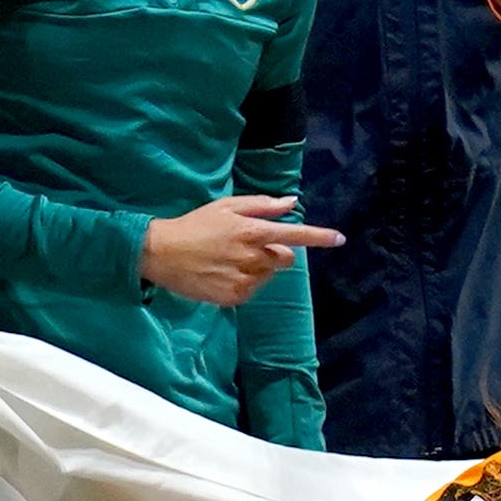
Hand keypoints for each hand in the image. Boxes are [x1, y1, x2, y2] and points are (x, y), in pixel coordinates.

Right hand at [141, 191, 340, 306]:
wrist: (161, 253)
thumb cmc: (195, 225)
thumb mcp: (227, 206)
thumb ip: (262, 205)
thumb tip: (292, 202)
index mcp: (253, 232)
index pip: (296, 236)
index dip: (320, 237)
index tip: (339, 238)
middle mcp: (253, 257)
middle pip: (285, 259)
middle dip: (275, 252)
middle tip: (248, 245)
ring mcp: (245, 280)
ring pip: (268, 275)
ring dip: (258, 267)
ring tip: (229, 259)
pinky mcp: (235, 298)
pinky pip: (253, 290)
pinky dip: (245, 282)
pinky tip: (222, 273)